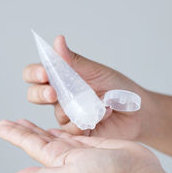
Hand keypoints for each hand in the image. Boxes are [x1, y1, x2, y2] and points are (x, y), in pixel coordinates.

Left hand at [0, 119, 163, 172]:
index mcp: (56, 161)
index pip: (29, 144)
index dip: (13, 134)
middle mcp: (64, 155)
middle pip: (36, 139)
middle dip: (20, 130)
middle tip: (5, 121)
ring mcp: (78, 149)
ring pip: (51, 134)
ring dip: (37, 128)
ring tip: (24, 120)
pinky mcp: (92, 142)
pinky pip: (70, 131)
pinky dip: (60, 126)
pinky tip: (54, 125)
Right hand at [23, 35, 155, 139]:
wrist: (138, 111)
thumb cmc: (117, 88)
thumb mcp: (96, 71)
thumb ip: (74, 61)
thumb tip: (58, 41)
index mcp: (61, 78)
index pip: (34, 74)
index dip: (34, 73)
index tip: (44, 73)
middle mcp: (60, 96)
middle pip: (34, 95)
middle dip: (40, 93)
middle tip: (53, 94)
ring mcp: (67, 115)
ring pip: (56, 113)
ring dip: (75, 108)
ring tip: (98, 103)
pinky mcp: (76, 131)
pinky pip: (70, 129)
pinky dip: (86, 121)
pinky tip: (102, 115)